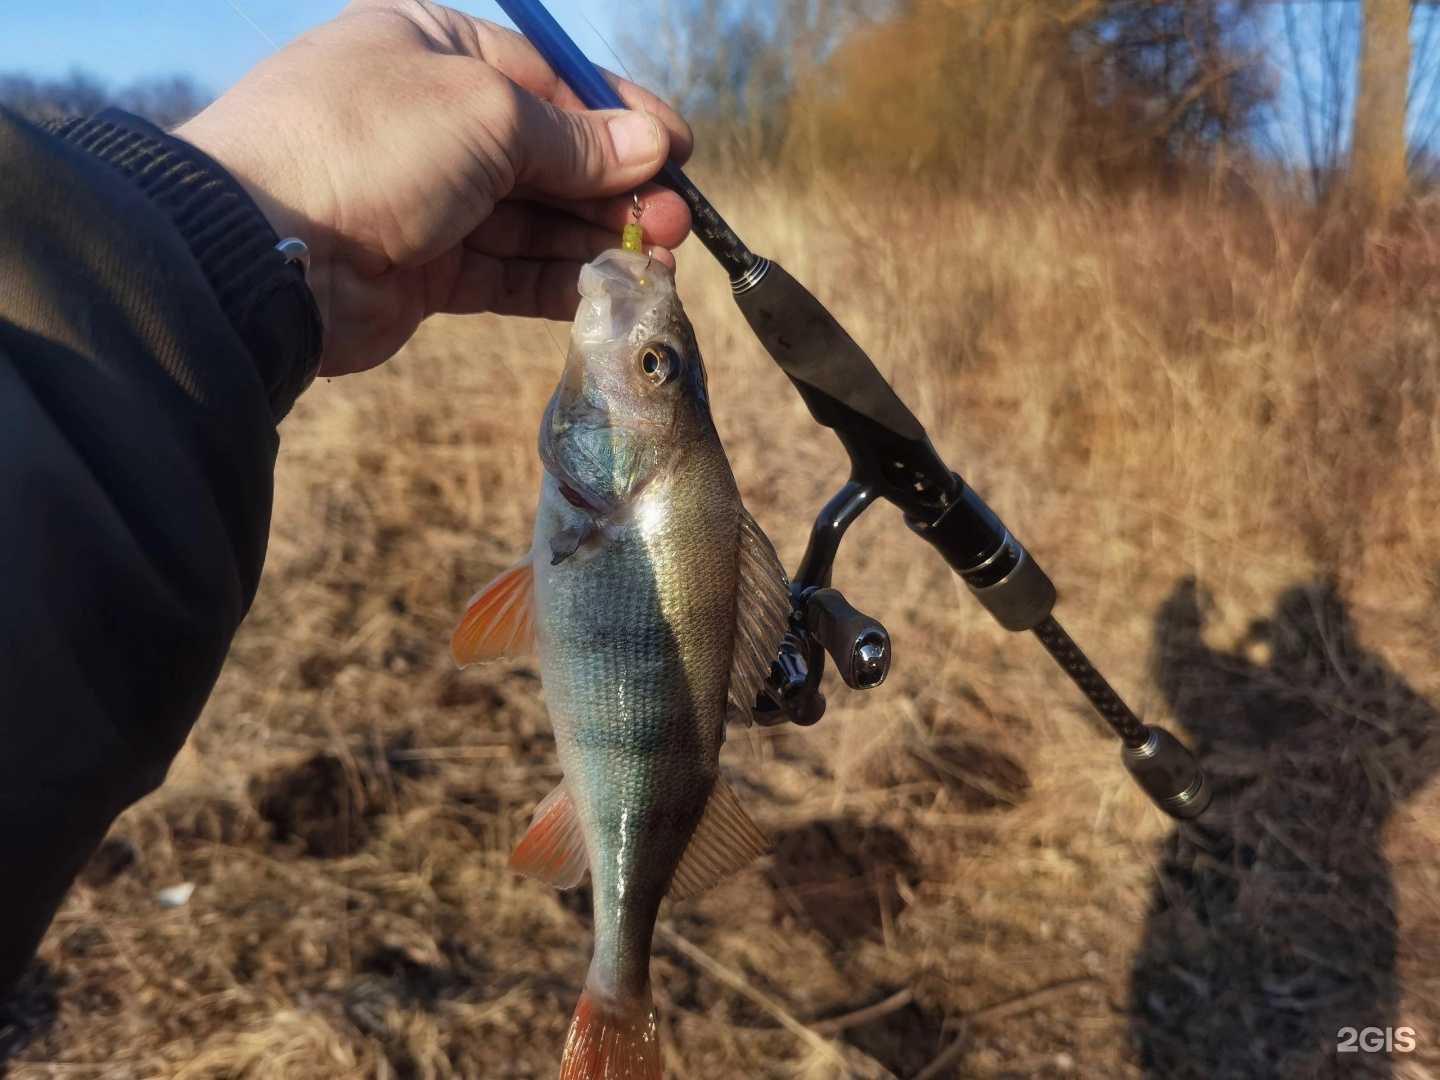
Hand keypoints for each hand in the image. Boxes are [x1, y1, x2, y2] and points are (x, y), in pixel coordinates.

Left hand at [175, 0, 692, 375]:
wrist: (263, 250)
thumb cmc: (369, 143)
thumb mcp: (486, 115)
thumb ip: (574, 141)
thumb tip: (651, 148)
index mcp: (431, 45)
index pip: (547, 79)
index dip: (619, 116)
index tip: (678, 151)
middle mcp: (428, 118)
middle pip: (546, 153)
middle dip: (614, 186)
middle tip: (675, 220)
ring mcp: (423, 197)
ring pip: (532, 218)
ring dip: (596, 238)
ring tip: (657, 257)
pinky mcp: (422, 269)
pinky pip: (506, 271)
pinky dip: (557, 281)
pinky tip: (608, 289)